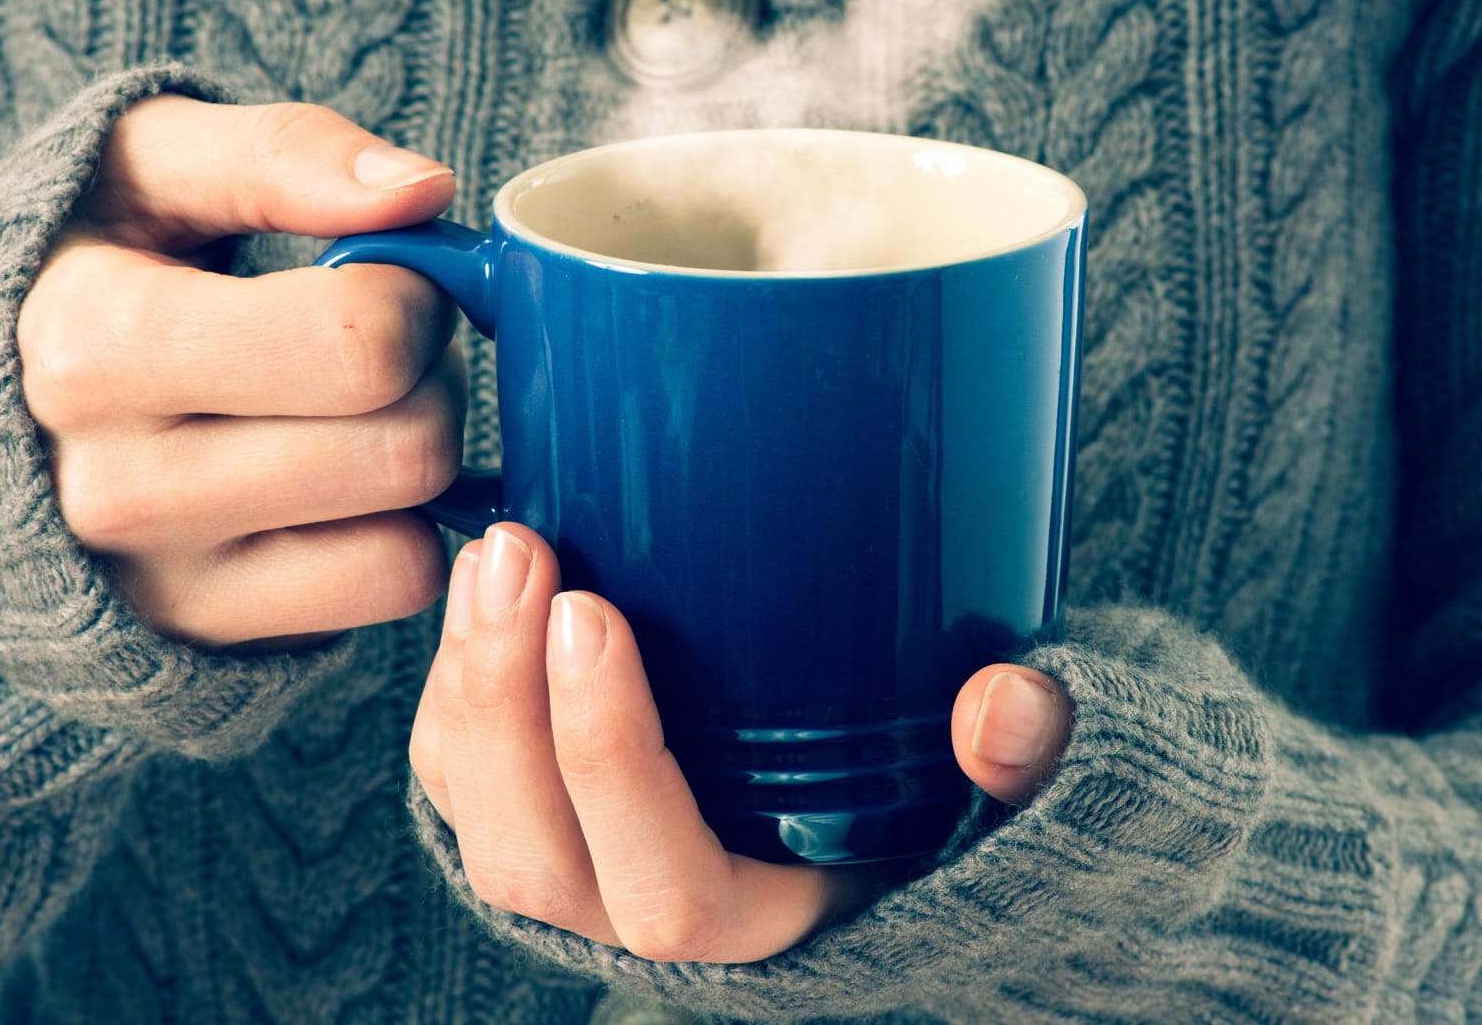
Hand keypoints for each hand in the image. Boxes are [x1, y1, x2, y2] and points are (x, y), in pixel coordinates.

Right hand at [19, 96, 464, 645]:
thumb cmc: (90, 267)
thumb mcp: (151, 165)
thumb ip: (286, 153)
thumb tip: (422, 191)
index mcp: (95, 346)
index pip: (359, 340)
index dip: (410, 294)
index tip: (370, 276)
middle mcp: (121, 486)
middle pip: (405, 446)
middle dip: (428, 378)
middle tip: (377, 346)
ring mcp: (165, 581)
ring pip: (410, 531)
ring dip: (419, 461)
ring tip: (352, 411)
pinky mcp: (210, 635)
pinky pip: (391, 590)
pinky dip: (399, 533)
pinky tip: (343, 485)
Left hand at [408, 523, 1072, 963]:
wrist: (865, 817)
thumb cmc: (928, 797)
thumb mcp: (999, 789)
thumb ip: (1028, 760)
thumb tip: (1001, 707)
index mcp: (757, 928)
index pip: (666, 892)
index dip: (612, 762)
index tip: (597, 612)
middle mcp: (644, 918)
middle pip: (533, 858)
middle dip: (507, 702)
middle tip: (523, 555)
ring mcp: (581, 871)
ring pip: (476, 816)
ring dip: (467, 684)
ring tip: (494, 553)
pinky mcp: (538, 814)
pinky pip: (457, 774)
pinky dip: (452, 682)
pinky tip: (481, 584)